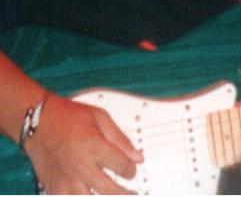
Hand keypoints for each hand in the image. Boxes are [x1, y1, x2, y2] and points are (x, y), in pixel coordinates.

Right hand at [23, 95, 142, 194]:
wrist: (36, 122)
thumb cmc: (67, 117)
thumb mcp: (100, 118)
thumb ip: (120, 138)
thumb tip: (137, 156)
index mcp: (95, 147)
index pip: (123, 167)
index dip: (132, 170)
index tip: (133, 169)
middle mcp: (80, 166)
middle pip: (109, 189)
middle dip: (124, 193)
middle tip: (131, 192)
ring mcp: (65, 179)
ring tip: (113, 195)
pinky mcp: (53, 187)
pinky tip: (90, 194)